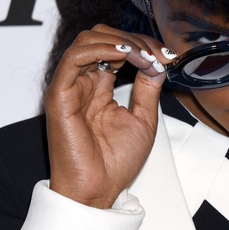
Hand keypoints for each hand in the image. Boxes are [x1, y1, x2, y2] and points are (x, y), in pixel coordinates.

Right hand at [45, 24, 174, 208]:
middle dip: (134, 39)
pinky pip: (74, 58)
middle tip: (156, 53)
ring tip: (143, 55)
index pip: (118, 48)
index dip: (143, 45)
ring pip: (88, 40)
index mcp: (101, 86)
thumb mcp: (144, 117)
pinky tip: (125, 55)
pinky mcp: (60, 94)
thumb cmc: (116, 162)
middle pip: (103, 37)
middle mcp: (85, 82)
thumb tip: (157, 62)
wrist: (99, 191)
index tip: (167, 55)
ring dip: (121, 41)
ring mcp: (72, 86)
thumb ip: (148, 87)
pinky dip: (101, 48)